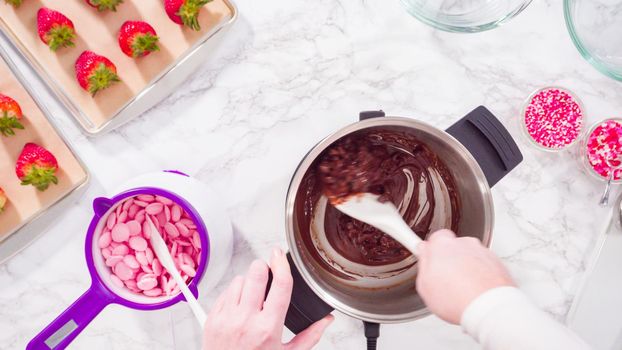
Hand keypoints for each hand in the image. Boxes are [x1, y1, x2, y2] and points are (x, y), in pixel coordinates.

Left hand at [203, 248, 333, 349]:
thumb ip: (309, 337)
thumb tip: (326, 321)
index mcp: (268, 328)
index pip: (280, 285)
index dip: (281, 264)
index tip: (280, 255)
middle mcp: (246, 320)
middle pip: (256, 273)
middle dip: (263, 268)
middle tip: (266, 274)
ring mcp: (227, 318)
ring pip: (239, 279)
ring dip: (248, 282)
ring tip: (253, 296)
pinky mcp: (213, 318)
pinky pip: (225, 291)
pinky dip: (234, 293)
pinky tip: (240, 305)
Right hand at [416, 229, 514, 324]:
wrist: (488, 307)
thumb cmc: (457, 298)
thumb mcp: (425, 286)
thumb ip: (424, 265)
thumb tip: (424, 258)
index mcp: (442, 244)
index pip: (434, 238)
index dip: (431, 251)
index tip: (429, 258)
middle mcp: (464, 243)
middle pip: (453, 246)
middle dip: (450, 259)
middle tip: (445, 279)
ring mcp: (482, 251)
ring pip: (470, 255)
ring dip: (466, 267)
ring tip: (463, 288)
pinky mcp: (497, 262)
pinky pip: (484, 264)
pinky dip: (481, 274)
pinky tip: (475, 290)